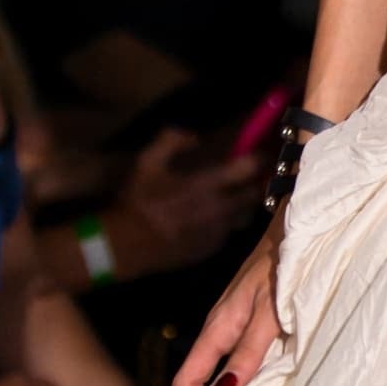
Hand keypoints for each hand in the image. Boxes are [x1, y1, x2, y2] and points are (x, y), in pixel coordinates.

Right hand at [107, 126, 260, 276]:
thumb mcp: (146, 163)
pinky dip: (228, 222)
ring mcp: (217, 232)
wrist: (127, 246)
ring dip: (245, 204)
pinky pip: (229, 232)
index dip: (258, 159)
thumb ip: (171, 141)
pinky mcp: (211, 248)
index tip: (259, 154)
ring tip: (237, 196)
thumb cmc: (137, 202)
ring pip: (245, 215)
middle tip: (254, 175)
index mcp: (205, 185)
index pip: (247, 169)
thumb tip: (195, 137)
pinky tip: (215, 216)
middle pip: (254, 194)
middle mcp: (218, 209)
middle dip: (257, 183)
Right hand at [174, 227, 282, 385]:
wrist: (298, 227)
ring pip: (227, 367)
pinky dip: (255, 372)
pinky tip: (275, 382)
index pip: (186, 380)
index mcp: (217, 329)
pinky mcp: (256, 319)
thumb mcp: (269, 313)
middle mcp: (222, 329)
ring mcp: (237, 324)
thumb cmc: (282, 265)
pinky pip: (246, 354)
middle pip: (205, 378)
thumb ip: (249, 351)